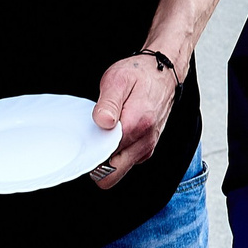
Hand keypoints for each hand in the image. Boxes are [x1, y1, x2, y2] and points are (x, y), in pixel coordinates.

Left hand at [89, 51, 178, 189]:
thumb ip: (108, 103)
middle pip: (112, 174)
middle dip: (96, 164)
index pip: (106, 158)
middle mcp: (145, 141)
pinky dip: (116, 155)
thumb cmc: (140, 75)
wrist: (165, 72)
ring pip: (119, 170)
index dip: (90, 154)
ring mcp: (147, 147)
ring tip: (103, 134)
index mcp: (137, 125)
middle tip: (89, 142)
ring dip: (106, 158)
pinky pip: (126, 163)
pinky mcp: (147, 148)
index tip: (83, 142)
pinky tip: (113, 135)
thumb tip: (102, 122)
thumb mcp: (117, 79)